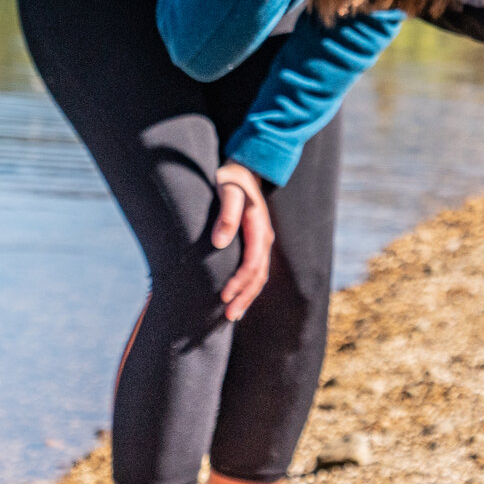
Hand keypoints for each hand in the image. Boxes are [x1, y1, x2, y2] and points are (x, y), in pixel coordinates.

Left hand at [211, 161, 272, 319]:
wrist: (244, 167)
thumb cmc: (231, 178)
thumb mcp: (227, 190)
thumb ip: (226, 215)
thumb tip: (219, 243)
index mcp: (258, 227)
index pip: (252, 263)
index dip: (239, 282)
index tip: (224, 296)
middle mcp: (264, 237)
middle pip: (259, 275)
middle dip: (245, 297)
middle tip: (229, 316)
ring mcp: (262, 240)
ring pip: (259, 275)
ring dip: (247, 296)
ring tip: (233, 314)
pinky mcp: (255, 242)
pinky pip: (255, 269)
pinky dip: (248, 286)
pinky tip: (237, 296)